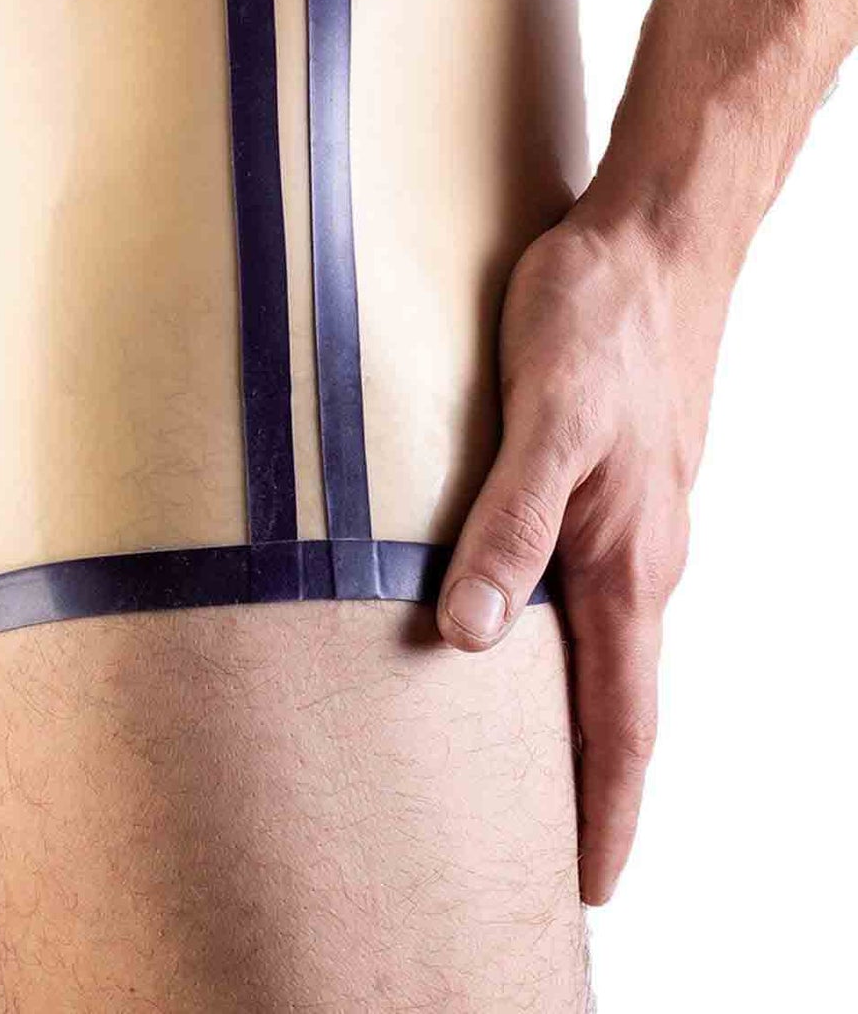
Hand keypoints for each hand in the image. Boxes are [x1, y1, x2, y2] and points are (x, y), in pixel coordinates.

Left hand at [435, 210, 731, 904]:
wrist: (654, 239)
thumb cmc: (599, 323)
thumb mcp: (547, 422)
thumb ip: (510, 525)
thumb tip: (471, 635)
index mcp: (626, 561)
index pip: (621, 718)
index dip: (604, 807)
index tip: (590, 886)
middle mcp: (638, 554)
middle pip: (617, 695)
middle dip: (589, 780)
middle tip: (549, 850)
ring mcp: (633, 518)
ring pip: (603, 641)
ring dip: (576, 710)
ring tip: (533, 762)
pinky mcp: (614, 480)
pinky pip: (591, 583)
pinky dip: (566, 636)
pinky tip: (526, 629)